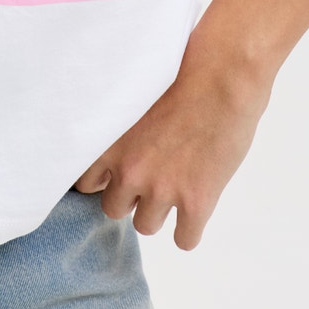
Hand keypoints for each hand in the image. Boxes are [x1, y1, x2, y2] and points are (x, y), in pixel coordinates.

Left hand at [71, 39, 273, 250]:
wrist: (224, 74)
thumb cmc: (181, 69)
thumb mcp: (134, 95)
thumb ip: (119, 127)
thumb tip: (117, 146)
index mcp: (108, 143)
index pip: (84, 183)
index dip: (104, 178)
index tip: (118, 171)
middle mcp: (129, 171)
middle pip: (113, 209)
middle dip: (130, 196)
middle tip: (150, 176)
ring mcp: (162, 190)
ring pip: (146, 226)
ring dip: (157, 211)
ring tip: (174, 188)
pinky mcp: (197, 202)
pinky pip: (184, 239)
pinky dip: (188, 229)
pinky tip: (195, 208)